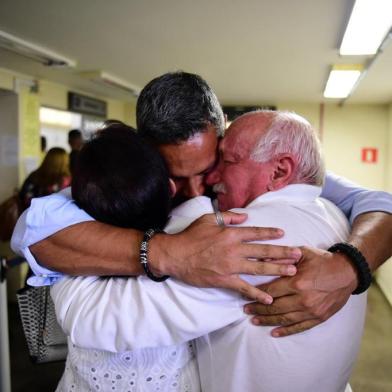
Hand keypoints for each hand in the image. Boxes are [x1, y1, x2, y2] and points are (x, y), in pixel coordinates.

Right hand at [149, 211, 300, 304]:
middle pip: (263, 251)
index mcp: (230, 233)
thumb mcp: (208, 219)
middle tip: (298, 254)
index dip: (270, 233)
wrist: (175, 255)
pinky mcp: (224, 280)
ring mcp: (230, 266)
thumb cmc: (191, 236)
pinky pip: (244, 287)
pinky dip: (257, 293)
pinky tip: (269, 298)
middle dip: (282, 252)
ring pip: (258, 268)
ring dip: (277, 270)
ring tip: (292, 272)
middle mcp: (234, 249)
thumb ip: (228, 216)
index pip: (255, 232)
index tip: (283, 234)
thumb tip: (245, 216)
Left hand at [244, 246, 358, 336]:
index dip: (256, 294)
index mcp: (297, 282)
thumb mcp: (302, 253)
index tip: (245, 295)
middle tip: (246, 310)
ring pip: (284, 319)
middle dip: (258, 308)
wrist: (348, 273)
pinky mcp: (319, 318)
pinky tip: (275, 333)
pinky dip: (286, 331)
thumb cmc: (323, 260)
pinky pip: (300, 327)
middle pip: (274, 306)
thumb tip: (263, 259)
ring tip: (254, 321)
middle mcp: (303, 299)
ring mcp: (311, 310)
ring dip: (267, 320)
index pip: (270, 291)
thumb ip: (282, 257)